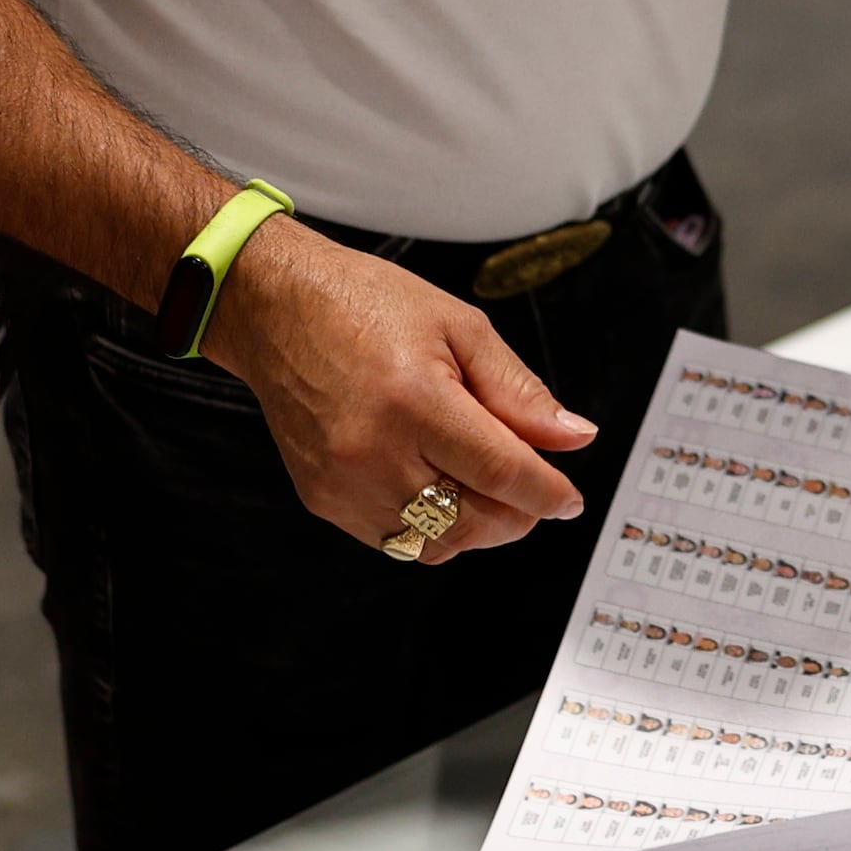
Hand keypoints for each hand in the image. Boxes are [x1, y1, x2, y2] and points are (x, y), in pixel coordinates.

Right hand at [209, 226, 595, 566]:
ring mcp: (344, 483)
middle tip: (529, 487)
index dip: (547, 493)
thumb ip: (519, 391)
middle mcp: (374, 451)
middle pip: (473, 521)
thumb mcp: (461, 327)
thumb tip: (572, 437)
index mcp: (414, 400)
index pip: (502, 473)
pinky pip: (394, 542)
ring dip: (475, 527)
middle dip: (517, 514)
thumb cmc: (364, 305)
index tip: (568, 498)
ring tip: (483, 486)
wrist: (278, 309)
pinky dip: (430, 527)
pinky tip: (437, 487)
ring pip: (436, 544)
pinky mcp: (323, 499)